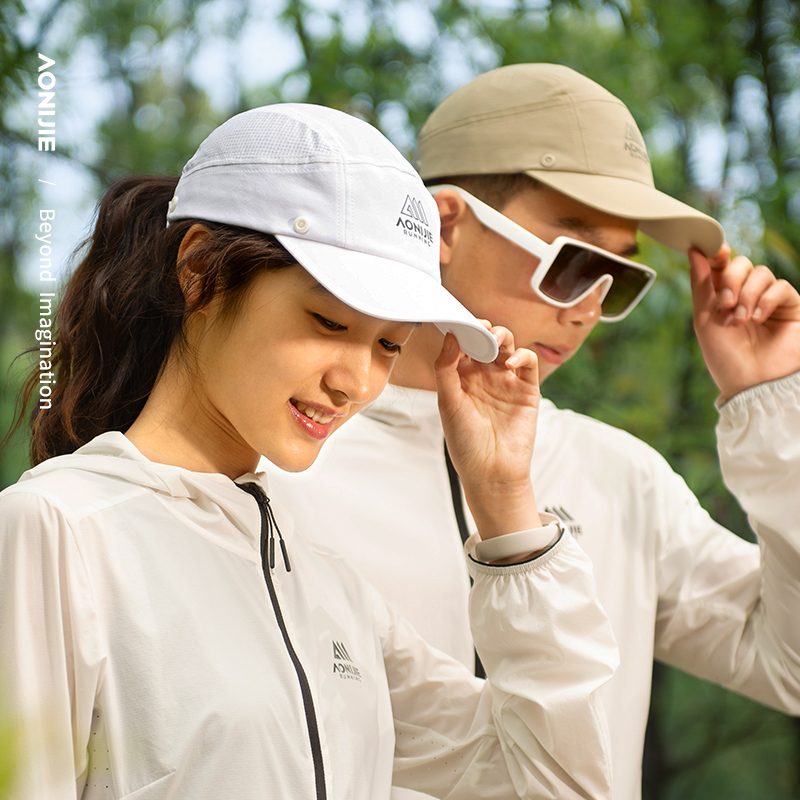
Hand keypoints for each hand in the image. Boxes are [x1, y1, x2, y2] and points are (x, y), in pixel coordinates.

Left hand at [434, 325, 540, 538]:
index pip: (462, 345)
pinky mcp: (526, 390)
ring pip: (507, 346)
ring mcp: (506, 381)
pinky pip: (527, 363)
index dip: (459, 331)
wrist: (490, 472)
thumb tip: (450, 336)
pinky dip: (521, 356)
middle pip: (485, 340)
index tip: (453, 320)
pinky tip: (509, 364)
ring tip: (493, 339)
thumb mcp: (447, 403)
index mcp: (461, 378)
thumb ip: (445, 368)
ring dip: (501, 336)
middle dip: (480, 329)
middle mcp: (484, 376)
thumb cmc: (465, 443)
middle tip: (476, 326)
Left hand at [689, 245, 799, 401]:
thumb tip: (694, 252)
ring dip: (747, 294)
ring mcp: (768, 301)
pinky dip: (766, 299)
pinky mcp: (790, 307)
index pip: (722, 265)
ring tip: (742, 320)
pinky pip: (780, 287)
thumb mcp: (704, 319)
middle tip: (725, 304)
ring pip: (761, 273)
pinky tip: (758, 318)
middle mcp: (745, 296)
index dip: (718, 254)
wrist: (753, 385)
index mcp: (721, 298)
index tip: (715, 253)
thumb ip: (701, 285)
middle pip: (741, 264)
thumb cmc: (726, 358)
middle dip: (731, 279)